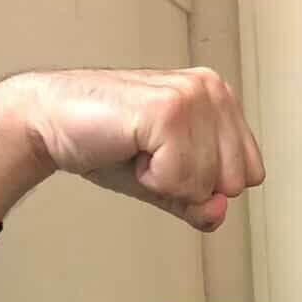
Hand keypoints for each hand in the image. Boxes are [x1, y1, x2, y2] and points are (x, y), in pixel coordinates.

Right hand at [6, 65, 264, 231]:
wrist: (51, 124)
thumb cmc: (111, 146)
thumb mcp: (170, 186)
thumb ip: (203, 204)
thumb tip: (220, 211)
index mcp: (222, 100)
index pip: (250, 175)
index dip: (207, 184)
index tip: (170, 161)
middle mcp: (213, 90)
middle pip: (234, 183)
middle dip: (190, 184)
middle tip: (152, 156)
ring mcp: (192, 96)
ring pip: (208, 183)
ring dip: (167, 181)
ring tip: (139, 150)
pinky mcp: (168, 110)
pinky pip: (181, 180)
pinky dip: (152, 179)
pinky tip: (131, 148)